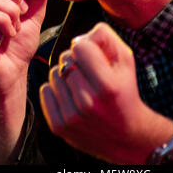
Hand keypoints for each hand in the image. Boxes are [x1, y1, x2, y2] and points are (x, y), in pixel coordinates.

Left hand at [40, 22, 172, 163]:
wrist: (127, 135)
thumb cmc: (125, 90)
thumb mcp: (126, 60)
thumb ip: (106, 38)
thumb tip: (80, 37)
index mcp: (107, 85)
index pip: (80, 46)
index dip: (86, 46)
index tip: (92, 54)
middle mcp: (88, 101)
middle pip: (65, 58)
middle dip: (75, 59)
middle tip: (88, 71)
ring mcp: (71, 116)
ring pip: (54, 73)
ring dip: (65, 74)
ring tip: (80, 84)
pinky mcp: (59, 126)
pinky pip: (45, 90)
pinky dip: (55, 89)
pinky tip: (70, 95)